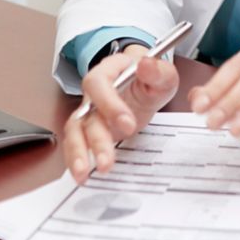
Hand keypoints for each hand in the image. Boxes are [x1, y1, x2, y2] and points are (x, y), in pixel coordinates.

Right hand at [63, 48, 178, 183]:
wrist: (148, 84)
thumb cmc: (153, 77)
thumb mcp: (164, 74)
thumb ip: (158, 71)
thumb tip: (145, 64)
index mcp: (110, 70)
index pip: (98, 83)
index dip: (108, 104)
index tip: (128, 124)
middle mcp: (93, 91)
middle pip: (85, 113)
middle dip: (95, 139)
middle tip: (107, 161)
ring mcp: (89, 110)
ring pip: (75, 131)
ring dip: (78, 153)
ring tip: (84, 174)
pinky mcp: (89, 128)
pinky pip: (77, 142)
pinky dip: (78, 159)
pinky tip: (83, 175)